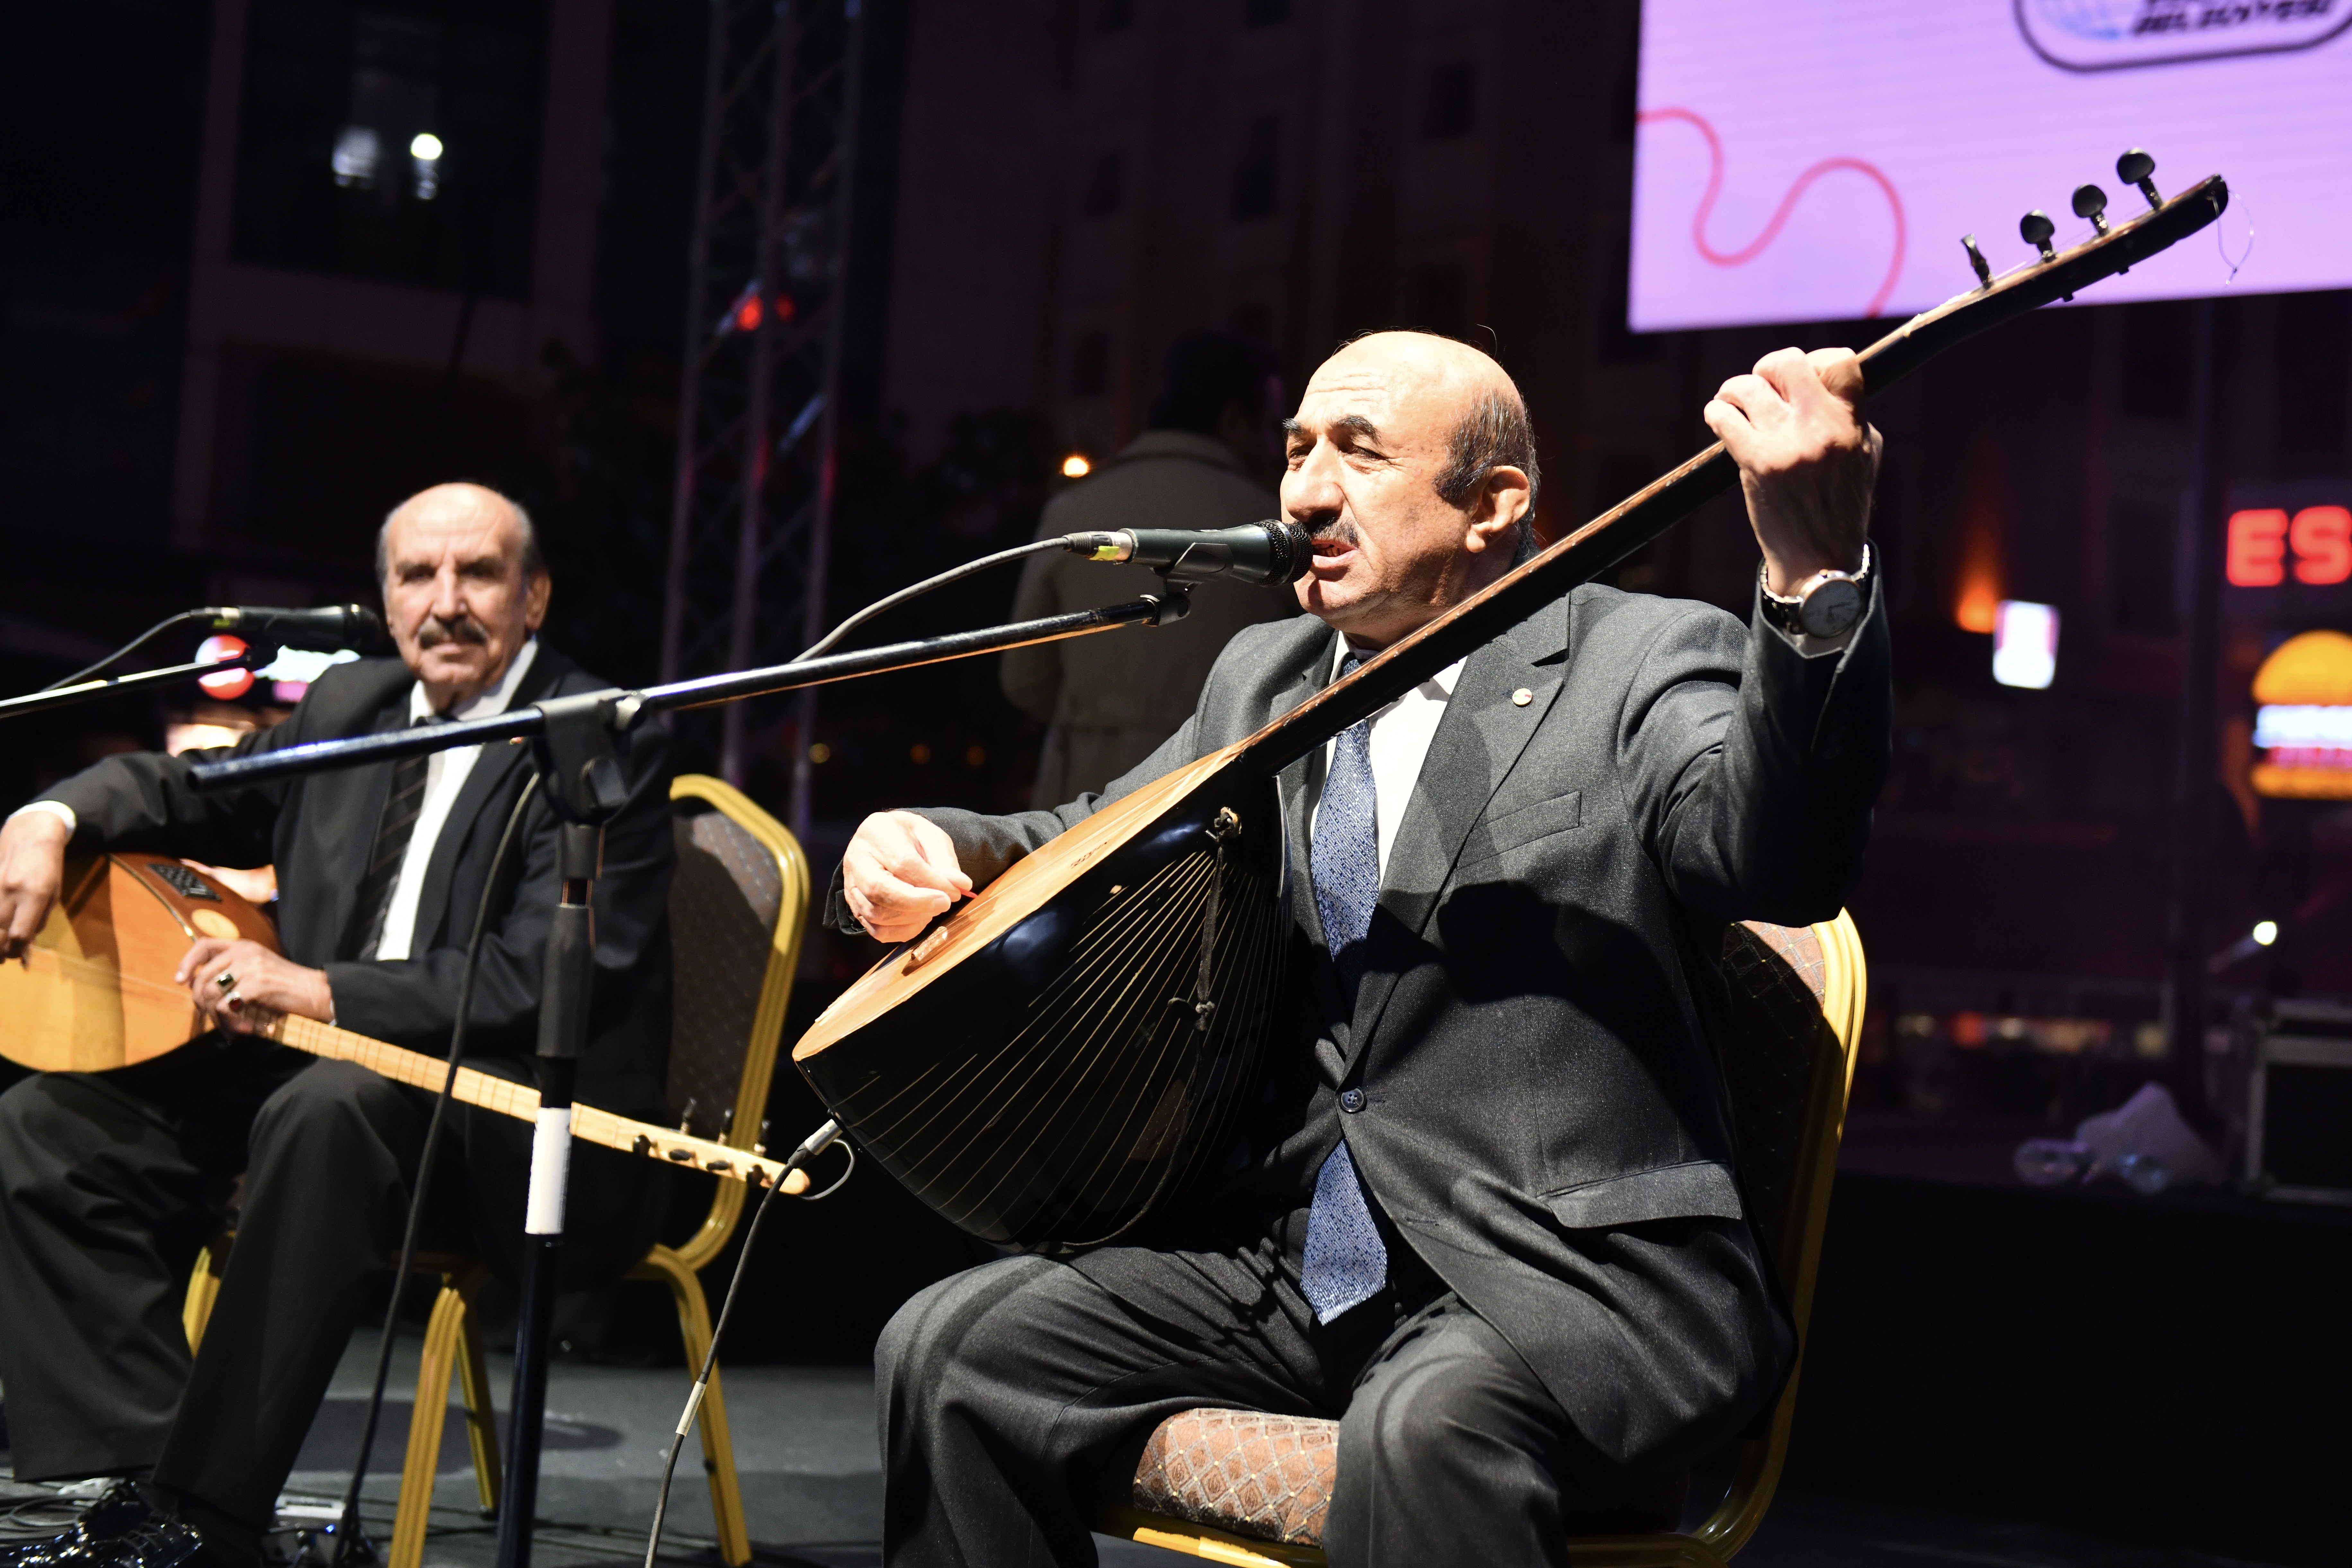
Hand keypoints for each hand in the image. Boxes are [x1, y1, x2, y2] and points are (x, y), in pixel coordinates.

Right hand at [0, 809, 69, 962]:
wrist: (30, 835)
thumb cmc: (48, 868)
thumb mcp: (53, 895)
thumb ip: (39, 920)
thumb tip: (26, 946)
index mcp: (35, 895)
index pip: (20, 934)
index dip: (16, 951)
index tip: (17, 957)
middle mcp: (11, 891)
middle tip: (2, 960)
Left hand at [177, 937, 334, 1034]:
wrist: (316, 992)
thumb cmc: (287, 986)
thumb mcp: (258, 970)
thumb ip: (233, 971)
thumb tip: (199, 987)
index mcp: (244, 946)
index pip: (204, 945)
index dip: (187, 962)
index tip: (180, 981)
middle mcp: (244, 952)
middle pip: (202, 978)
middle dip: (200, 1003)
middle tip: (212, 1018)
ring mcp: (250, 967)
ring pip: (209, 994)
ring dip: (214, 1018)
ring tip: (228, 1028)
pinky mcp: (255, 985)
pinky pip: (224, 1007)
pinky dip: (228, 1023)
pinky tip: (241, 1030)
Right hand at [841, 811, 972, 943]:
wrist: (887, 842)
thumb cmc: (910, 838)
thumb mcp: (931, 837)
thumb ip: (945, 860)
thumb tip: (960, 885)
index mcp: (876, 832)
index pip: (902, 863)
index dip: (931, 882)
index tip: (954, 892)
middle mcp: (856, 860)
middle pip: (879, 889)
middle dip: (917, 903)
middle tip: (944, 904)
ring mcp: (852, 886)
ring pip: (877, 913)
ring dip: (912, 917)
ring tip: (933, 908)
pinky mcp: (856, 908)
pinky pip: (876, 930)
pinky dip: (903, 931)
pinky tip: (920, 919)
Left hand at [1704, 347, 1881, 595]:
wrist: (1820, 558)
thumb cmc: (1841, 505)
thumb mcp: (1863, 455)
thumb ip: (1847, 415)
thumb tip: (1817, 380)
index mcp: (1851, 423)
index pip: (1839, 361)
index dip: (1814, 360)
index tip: (1799, 378)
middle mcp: (1820, 428)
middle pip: (1786, 363)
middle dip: (1768, 368)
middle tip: (1761, 385)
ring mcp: (1786, 444)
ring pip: (1749, 387)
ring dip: (1734, 390)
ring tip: (1732, 401)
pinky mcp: (1756, 463)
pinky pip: (1725, 417)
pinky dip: (1717, 412)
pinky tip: (1720, 418)